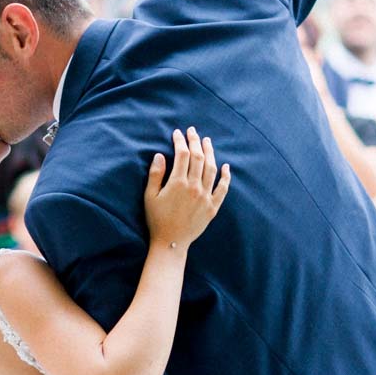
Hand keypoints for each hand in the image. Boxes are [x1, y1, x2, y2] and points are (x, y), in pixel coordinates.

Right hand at [144, 128, 231, 248]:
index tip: (177, 133)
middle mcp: (194, 187)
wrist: (170, 243)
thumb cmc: (156, 219)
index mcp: (178, 183)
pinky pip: (223, 188)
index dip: (180, 141)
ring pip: (211, 169)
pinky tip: (226, 166)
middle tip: (193, 131)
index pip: (182, 154)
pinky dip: (226, 176)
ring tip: (207, 142)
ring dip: (210, 153)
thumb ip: (155, 174)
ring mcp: (206, 197)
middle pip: (198, 157)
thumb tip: (161, 155)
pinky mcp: (213, 207)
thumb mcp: (149, 196)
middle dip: (195, 141)